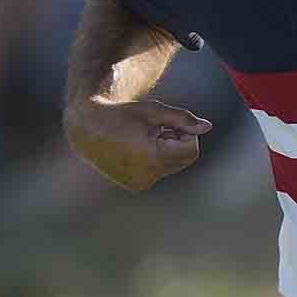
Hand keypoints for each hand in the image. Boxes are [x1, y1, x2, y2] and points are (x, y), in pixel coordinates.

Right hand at [64, 97, 212, 191]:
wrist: (88, 128)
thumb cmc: (123, 115)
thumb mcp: (155, 111)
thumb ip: (183, 119)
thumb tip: (208, 127)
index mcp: (153, 158)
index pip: (192, 150)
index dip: (185, 134)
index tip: (170, 124)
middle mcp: (147, 176)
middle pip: (183, 160)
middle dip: (177, 142)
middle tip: (159, 128)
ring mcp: (140, 183)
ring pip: (172, 166)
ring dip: (167, 150)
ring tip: (145, 137)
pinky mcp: (135, 185)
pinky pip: (158, 171)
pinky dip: (156, 159)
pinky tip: (137, 147)